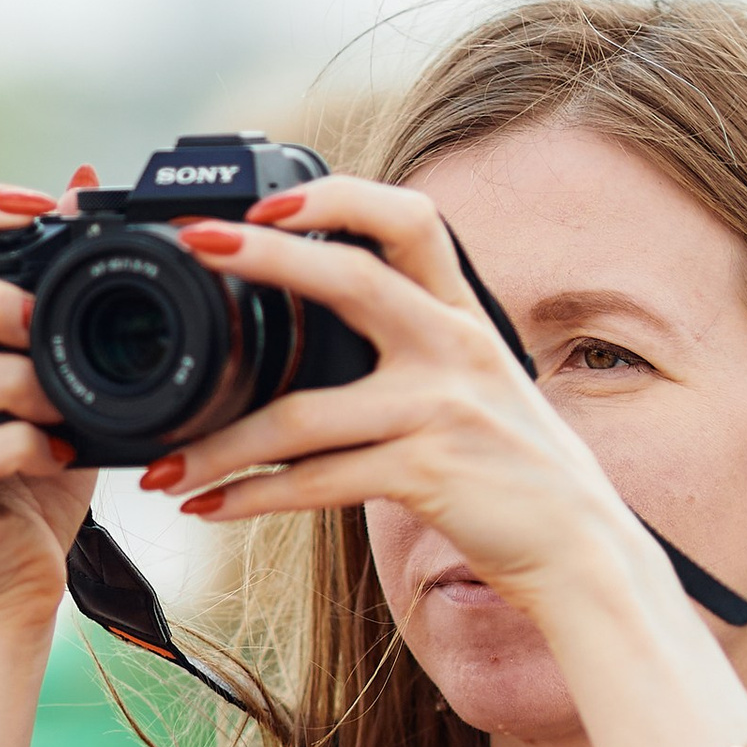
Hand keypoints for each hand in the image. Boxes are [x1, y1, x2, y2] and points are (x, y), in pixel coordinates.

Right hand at [0, 175, 99, 630]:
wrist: (17, 581)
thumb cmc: (38, 471)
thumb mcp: (66, 371)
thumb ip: (67, 290)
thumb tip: (83, 181)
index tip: (38, 207)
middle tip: (37, 321)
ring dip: (7, 379)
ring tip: (58, 402)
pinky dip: (15, 447)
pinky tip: (55, 452)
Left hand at [138, 176, 644, 612]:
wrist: (584, 550)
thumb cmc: (517, 472)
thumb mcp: (478, 385)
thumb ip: (416, 347)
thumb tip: (328, 327)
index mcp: (462, 315)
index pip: (410, 219)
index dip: (340, 197)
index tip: (269, 200)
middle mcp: (455, 349)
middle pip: (352, 278)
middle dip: (266, 256)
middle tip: (196, 244)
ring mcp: (442, 411)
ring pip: (305, 413)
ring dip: (221, 443)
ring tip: (162, 467)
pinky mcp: (429, 475)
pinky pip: (319, 482)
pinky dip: (253, 499)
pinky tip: (210, 509)